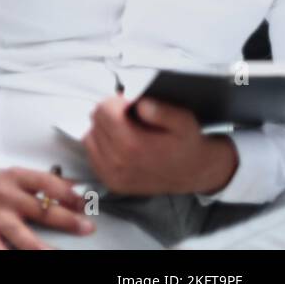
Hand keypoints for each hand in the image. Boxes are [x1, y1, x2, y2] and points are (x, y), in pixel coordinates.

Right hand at [0, 167, 92, 249]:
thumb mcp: (18, 177)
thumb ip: (44, 184)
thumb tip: (78, 190)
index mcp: (16, 177)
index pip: (46, 182)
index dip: (67, 193)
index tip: (84, 203)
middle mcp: (4, 194)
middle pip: (39, 209)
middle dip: (66, 219)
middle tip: (86, 227)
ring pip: (19, 233)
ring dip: (40, 246)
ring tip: (56, 253)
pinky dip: (7, 253)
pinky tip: (17, 256)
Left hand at [83, 95, 236, 195]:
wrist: (194, 172)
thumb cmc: (186, 144)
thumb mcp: (183, 121)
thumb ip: (161, 110)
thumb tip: (140, 104)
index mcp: (132, 146)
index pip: (104, 110)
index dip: (117, 102)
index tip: (129, 104)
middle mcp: (118, 162)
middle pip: (96, 121)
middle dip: (110, 114)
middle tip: (130, 117)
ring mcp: (112, 174)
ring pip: (90, 136)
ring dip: (104, 129)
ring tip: (126, 131)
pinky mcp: (110, 181)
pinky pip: (91, 153)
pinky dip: (101, 145)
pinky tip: (119, 144)